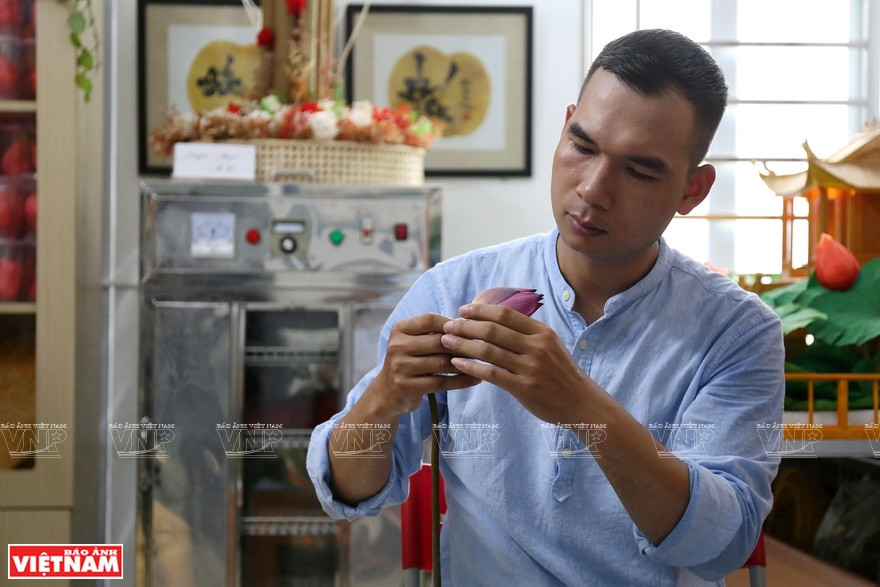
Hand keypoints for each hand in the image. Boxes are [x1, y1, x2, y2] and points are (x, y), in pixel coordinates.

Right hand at [365, 313, 480, 418]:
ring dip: (466, 363)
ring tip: (484, 362)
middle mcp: (396, 346)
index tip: (470, 328)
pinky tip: (476, 379)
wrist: (386, 393)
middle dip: (463, 344)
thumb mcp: (413, 342)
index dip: (452, 323)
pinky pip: (441, 383)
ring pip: (441, 363)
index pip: (430, 320)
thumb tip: (468, 323)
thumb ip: (434, 333)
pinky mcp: (407, 387)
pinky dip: (461, 381)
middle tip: (484, 346)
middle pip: (438, 341)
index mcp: (399, 330)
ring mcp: (400, 368)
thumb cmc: (409, 362)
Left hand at [440, 303, 588, 423]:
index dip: (481, 310)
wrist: (581, 403)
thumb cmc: (560, 373)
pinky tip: (458, 363)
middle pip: (493, 329)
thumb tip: (495, 319)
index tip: (463, 310)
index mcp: (542, 332)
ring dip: (463, 344)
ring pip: (488, 350)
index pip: (506, 313)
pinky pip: (491, 374)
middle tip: (448, 325)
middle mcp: (536, 346)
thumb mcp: (550, 345)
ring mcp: (530, 367)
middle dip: (466, 326)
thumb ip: (526, 333)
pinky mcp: (524, 388)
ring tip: (446, 342)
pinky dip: (471, 366)